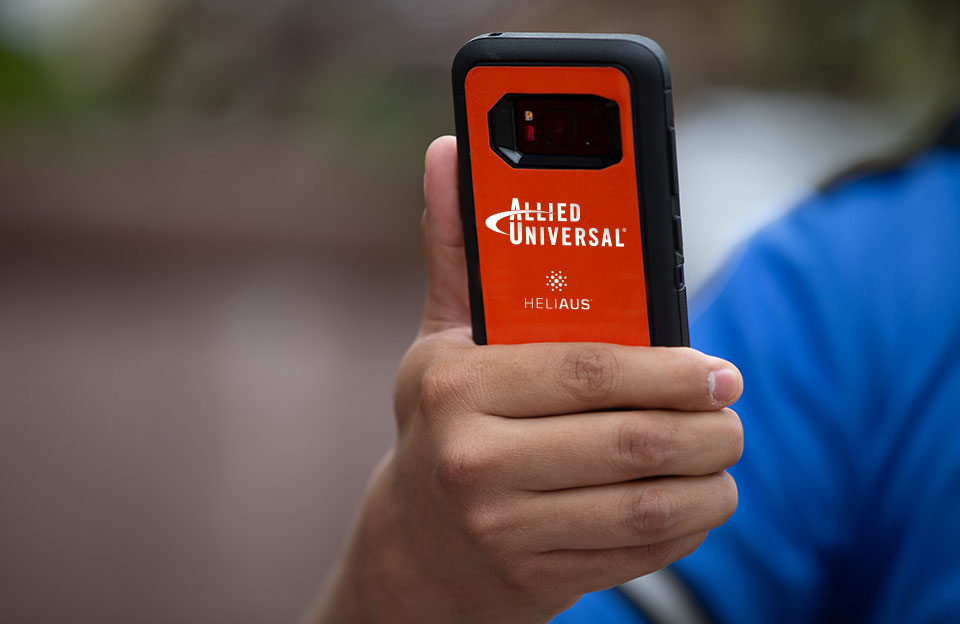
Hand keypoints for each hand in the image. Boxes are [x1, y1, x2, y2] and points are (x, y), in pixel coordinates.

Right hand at [307, 136, 742, 623]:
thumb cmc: (440, 424)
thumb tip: (449, 153)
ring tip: (723, 454)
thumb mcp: (442, 340)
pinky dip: (686, 526)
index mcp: (455, 387)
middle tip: (730, 410)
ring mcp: (503, 527)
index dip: (669, 369)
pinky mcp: (536, 577)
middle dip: (706, 426)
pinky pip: (638, 550)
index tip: (718, 369)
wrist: (416, 548)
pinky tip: (693, 500)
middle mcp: (473, 460)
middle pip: (630, 441)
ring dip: (709, 479)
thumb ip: (459, 250)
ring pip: (646, 503)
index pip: (588, 370)